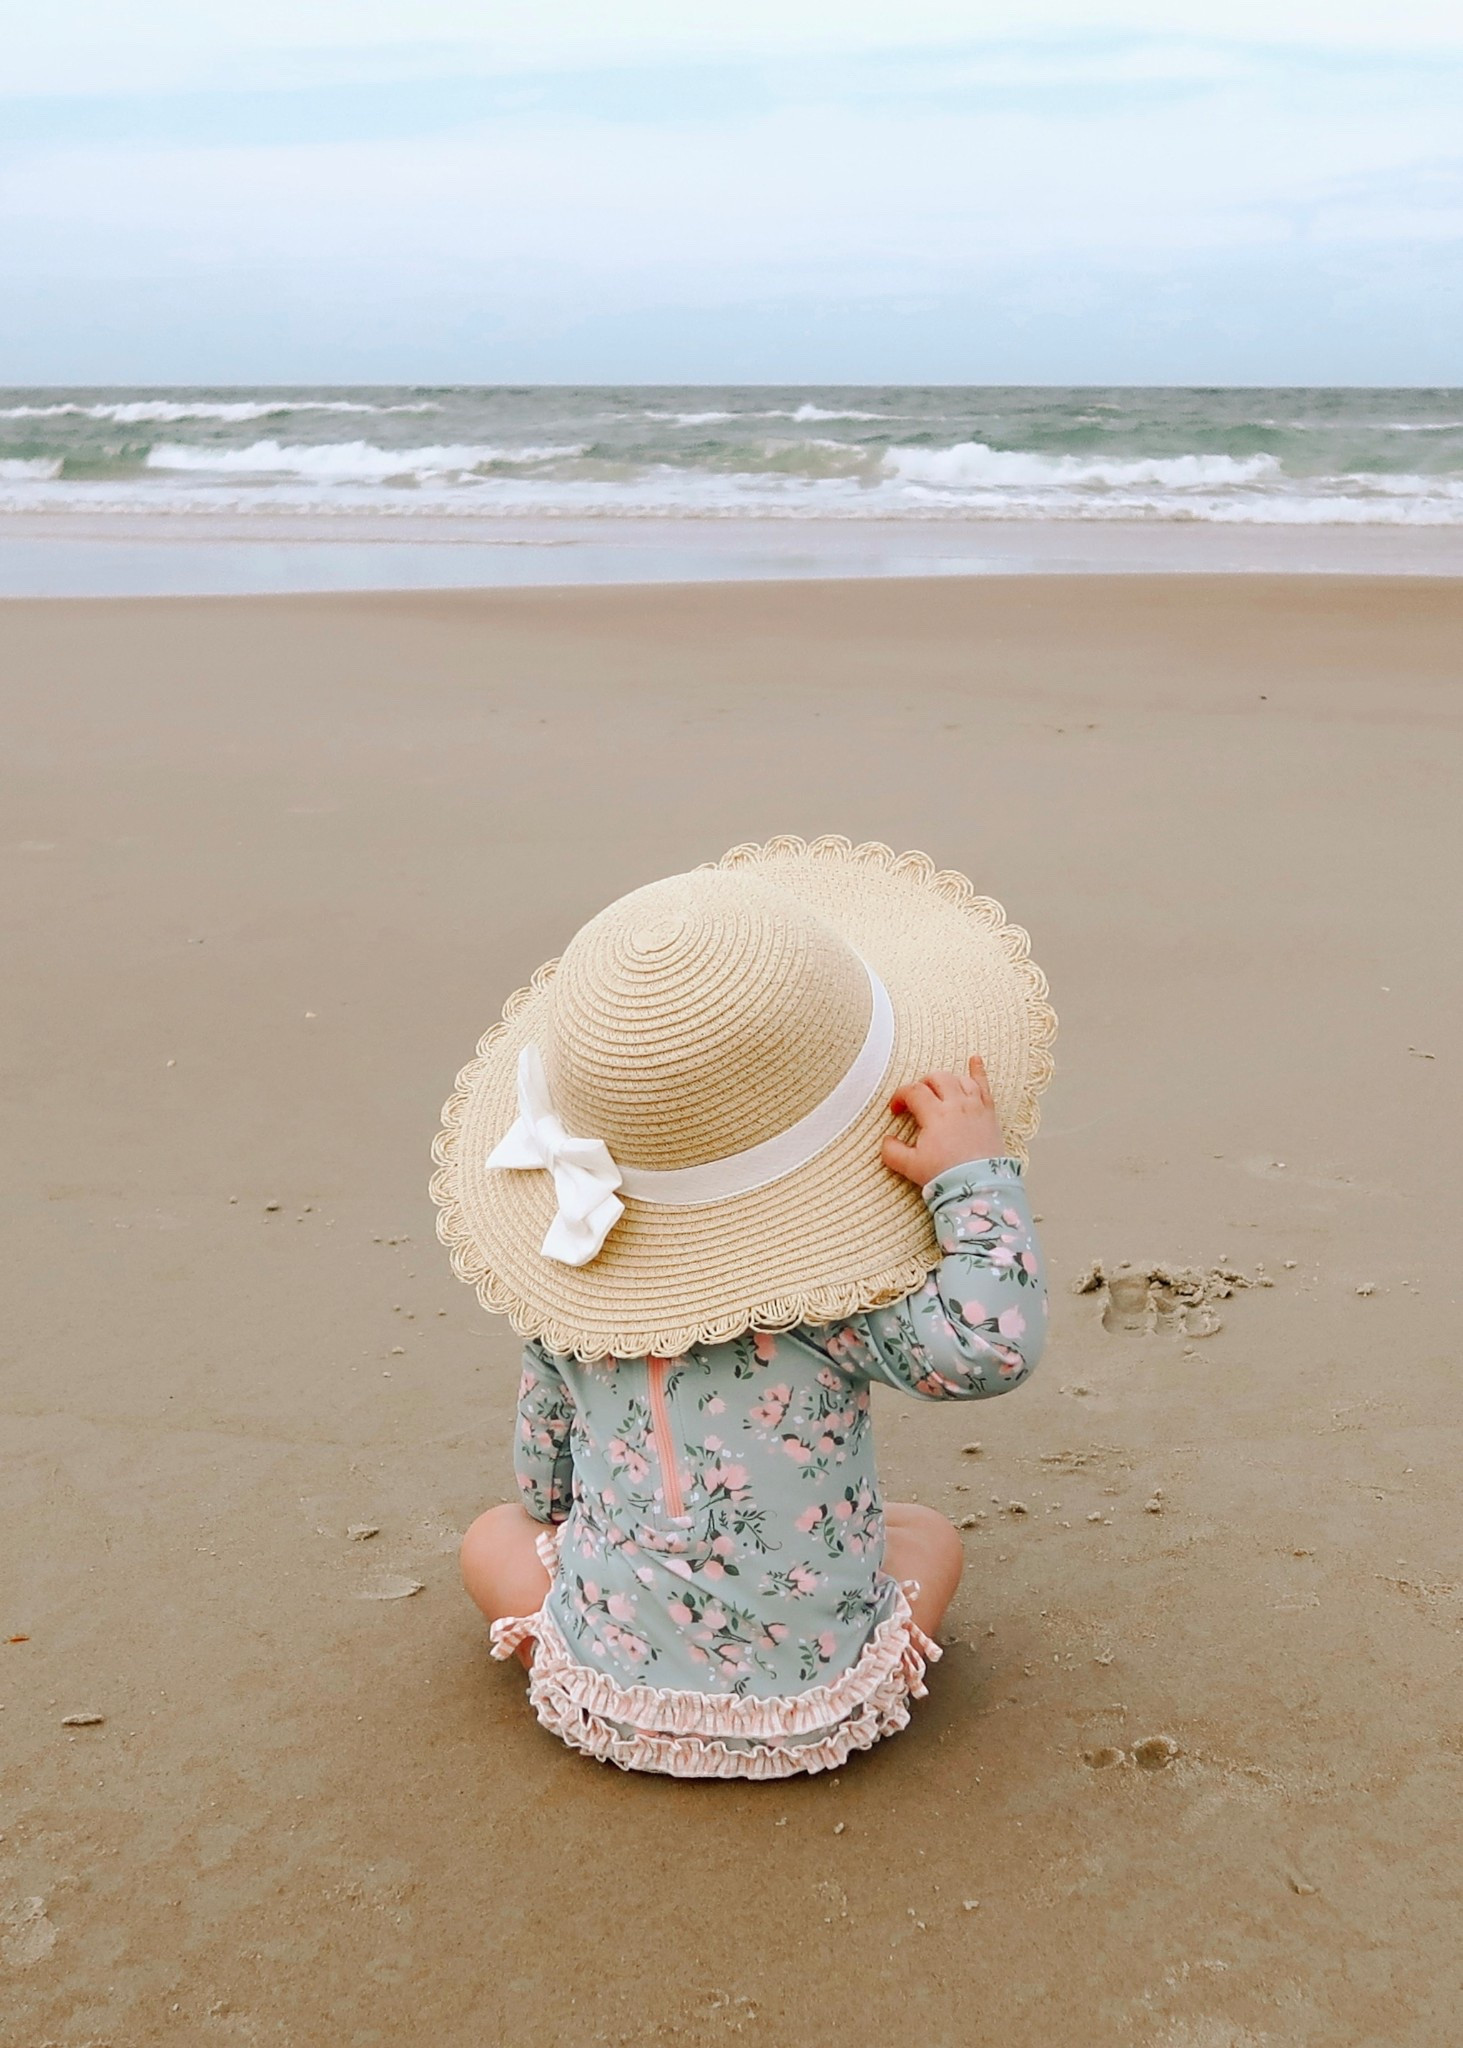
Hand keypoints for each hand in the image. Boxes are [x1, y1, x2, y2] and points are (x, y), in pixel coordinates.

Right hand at [881, 1056, 1004, 1185]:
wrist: (979, 1187)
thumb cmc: (947, 1176)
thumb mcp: (911, 1166)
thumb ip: (892, 1152)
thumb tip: (887, 1140)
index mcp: (935, 1114)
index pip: (913, 1091)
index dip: (900, 1097)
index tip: (896, 1110)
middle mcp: (956, 1104)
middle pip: (936, 1078)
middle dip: (922, 1085)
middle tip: (917, 1100)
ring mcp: (975, 1106)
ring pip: (959, 1079)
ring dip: (946, 1081)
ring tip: (939, 1090)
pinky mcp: (989, 1113)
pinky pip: (984, 1085)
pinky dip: (979, 1070)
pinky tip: (976, 1059)